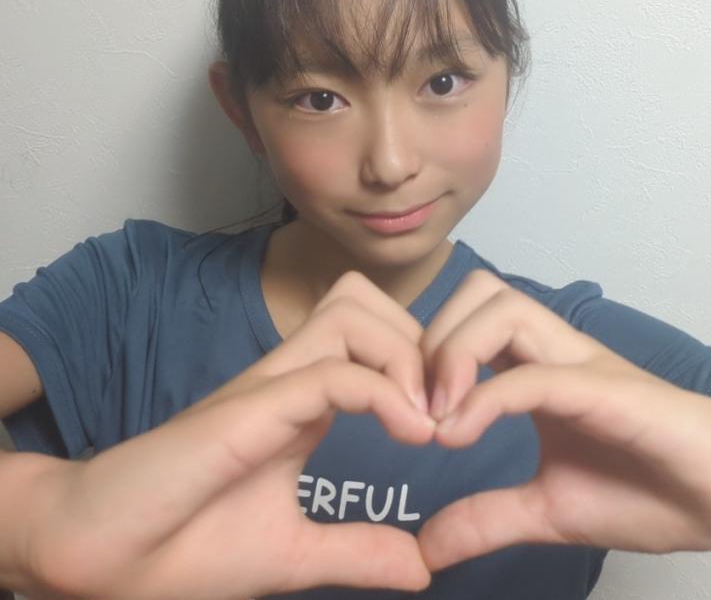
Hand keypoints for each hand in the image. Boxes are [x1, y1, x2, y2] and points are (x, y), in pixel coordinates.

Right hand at [17, 273, 435, 599]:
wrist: (98, 560)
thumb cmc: (183, 547)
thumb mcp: (293, 552)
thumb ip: (355, 550)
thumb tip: (420, 568)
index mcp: (302, 401)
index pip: (372, 334)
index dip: (421, 363)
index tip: (452, 424)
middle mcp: (288, 378)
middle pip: (367, 302)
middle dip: (421, 341)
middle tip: (447, 409)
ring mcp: (268, 385)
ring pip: (352, 312)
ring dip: (405, 354)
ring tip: (427, 420)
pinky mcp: (248, 407)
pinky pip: (330, 371)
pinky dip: (381, 391)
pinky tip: (412, 434)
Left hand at [417, 272, 710, 569]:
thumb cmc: (655, 491)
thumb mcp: (549, 511)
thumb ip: (487, 518)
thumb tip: (424, 549)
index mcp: (538, 371)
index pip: (466, 319)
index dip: (421, 354)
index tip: (403, 420)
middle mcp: (557, 353)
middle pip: (477, 290)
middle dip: (430, 338)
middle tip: (415, 409)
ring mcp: (584, 365)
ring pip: (503, 305)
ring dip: (453, 351)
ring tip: (439, 418)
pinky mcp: (613, 391)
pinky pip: (540, 372)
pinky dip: (489, 396)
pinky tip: (463, 432)